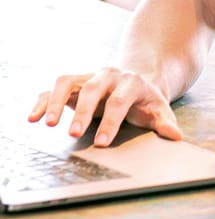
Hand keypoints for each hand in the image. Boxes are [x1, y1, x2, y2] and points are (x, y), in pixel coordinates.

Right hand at [28, 67, 182, 146]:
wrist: (136, 80)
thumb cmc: (146, 100)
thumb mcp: (159, 109)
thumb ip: (165, 123)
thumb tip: (176, 136)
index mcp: (131, 82)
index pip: (119, 101)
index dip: (111, 121)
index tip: (102, 143)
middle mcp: (108, 75)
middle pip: (93, 90)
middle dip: (82, 111)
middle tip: (74, 134)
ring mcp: (89, 76)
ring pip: (68, 82)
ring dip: (56, 101)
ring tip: (47, 124)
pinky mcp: (74, 82)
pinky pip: (53, 88)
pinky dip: (42, 100)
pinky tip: (33, 117)